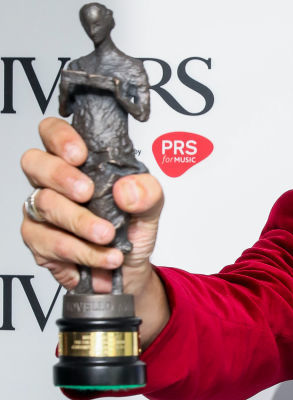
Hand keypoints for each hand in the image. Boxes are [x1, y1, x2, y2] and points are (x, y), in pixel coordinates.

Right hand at [19, 118, 163, 294]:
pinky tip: (104, 256)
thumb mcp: (151, 206)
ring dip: (81, 223)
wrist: (130, 267)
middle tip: (88, 193)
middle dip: (61, 176)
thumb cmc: (132, 227)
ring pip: (45, 206)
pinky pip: (51, 243)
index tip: (81, 154)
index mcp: (79, 161)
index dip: (60, 137)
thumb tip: (127, 188)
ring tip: (108, 236)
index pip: (53, 132)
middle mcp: (54, 182)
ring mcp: (42, 211)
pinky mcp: (39, 242)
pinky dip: (82, 252)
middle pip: (35, 164)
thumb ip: (147, 191)